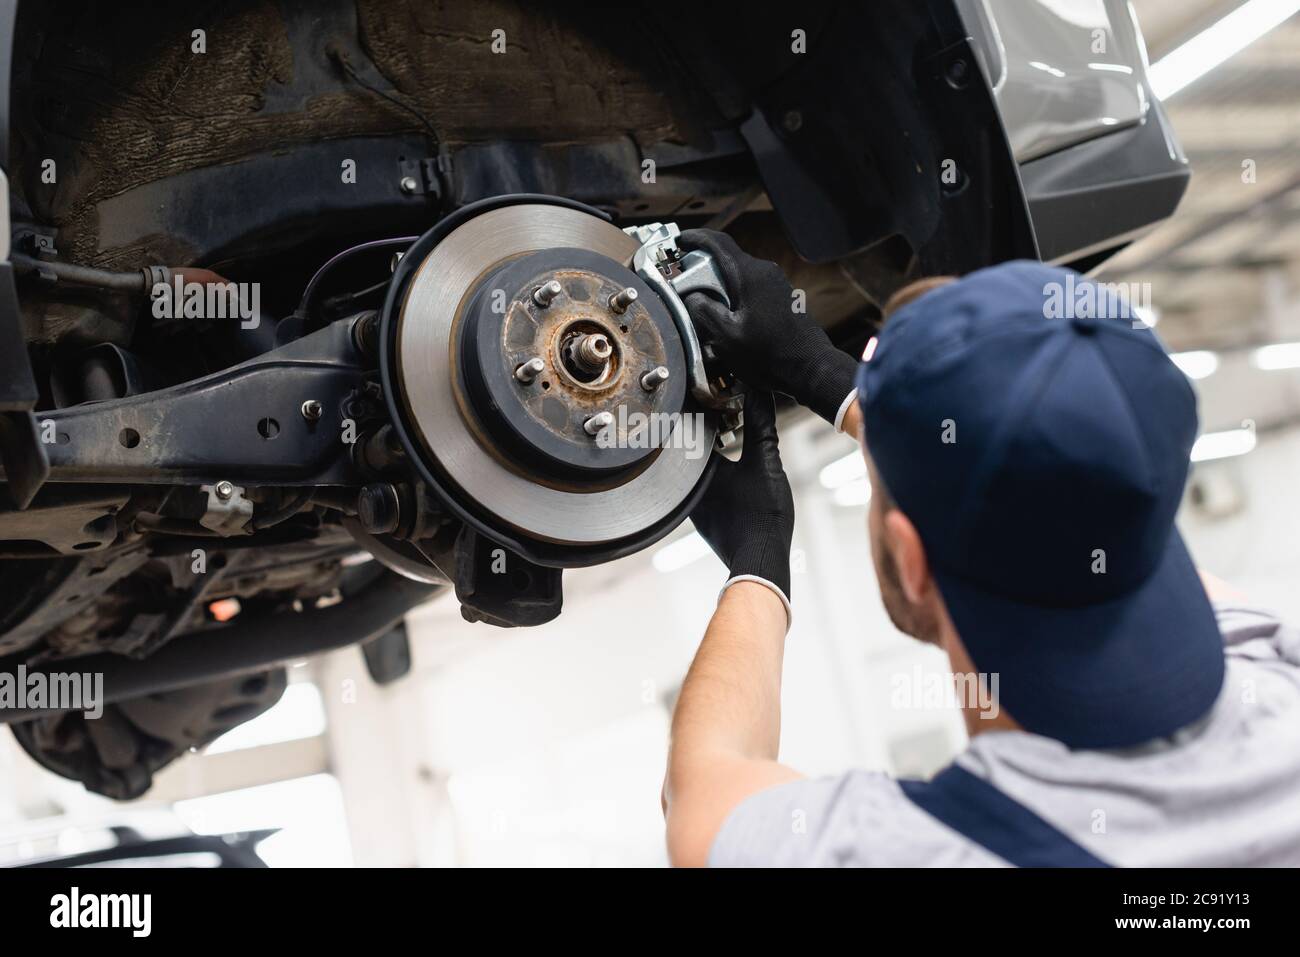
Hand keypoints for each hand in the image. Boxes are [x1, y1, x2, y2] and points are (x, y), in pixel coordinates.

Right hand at [679, 228, 857, 426]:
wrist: (809, 367)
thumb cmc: (769, 354)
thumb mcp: (726, 336)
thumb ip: (703, 310)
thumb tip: (692, 297)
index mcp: (750, 274)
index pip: (719, 243)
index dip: (696, 238)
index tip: (680, 240)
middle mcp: (765, 271)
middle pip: (727, 258)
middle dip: (703, 266)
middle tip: (683, 279)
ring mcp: (776, 283)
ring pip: (738, 274)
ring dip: (718, 283)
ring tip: (702, 302)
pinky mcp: (780, 297)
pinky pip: (750, 287)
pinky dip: (733, 294)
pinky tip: (725, 315)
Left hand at [690, 389, 794, 606]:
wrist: (759, 560)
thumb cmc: (760, 515)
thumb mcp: (765, 462)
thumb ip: (761, 425)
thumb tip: (759, 394)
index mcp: (696, 468)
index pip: (689, 427)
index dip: (700, 407)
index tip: (711, 391)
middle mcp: (687, 486)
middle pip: (689, 446)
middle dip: (703, 426)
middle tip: (719, 406)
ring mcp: (693, 503)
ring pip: (695, 467)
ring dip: (709, 450)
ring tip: (726, 431)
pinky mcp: (703, 516)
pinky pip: (702, 484)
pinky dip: (713, 471)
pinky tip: (729, 466)